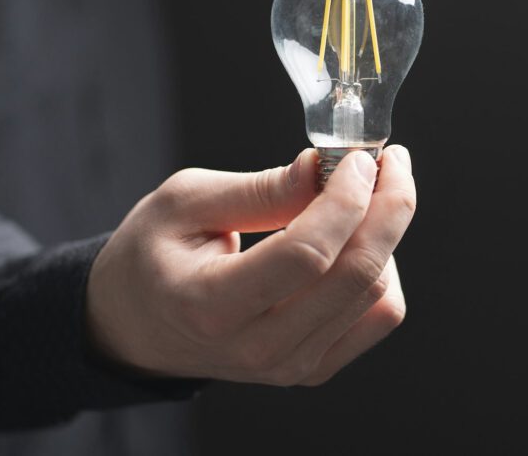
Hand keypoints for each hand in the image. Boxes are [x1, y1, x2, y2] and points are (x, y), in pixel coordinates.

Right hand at [86, 146, 414, 385]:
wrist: (138, 325)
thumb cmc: (154, 255)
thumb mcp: (184, 202)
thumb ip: (258, 190)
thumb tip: (322, 168)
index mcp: (210, 305)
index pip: (307, 255)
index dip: (346, 199)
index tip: (360, 158)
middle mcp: (256, 348)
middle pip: (356, 277)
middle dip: (388, 208)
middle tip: (389, 163)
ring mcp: (290, 367)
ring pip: (378, 296)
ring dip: (386, 233)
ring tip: (363, 195)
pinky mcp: (313, 368)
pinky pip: (380, 317)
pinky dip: (384, 268)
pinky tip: (358, 237)